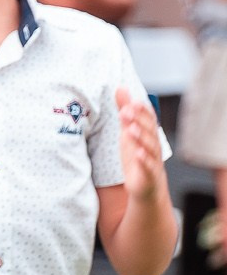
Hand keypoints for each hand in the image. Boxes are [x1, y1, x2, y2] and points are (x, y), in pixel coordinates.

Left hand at [116, 87, 165, 204]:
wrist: (147, 187)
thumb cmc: (138, 155)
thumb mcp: (128, 132)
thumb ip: (125, 111)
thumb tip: (121, 87)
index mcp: (148, 134)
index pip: (149, 119)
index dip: (141, 110)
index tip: (132, 102)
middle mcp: (153, 145)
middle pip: (149, 131)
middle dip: (139, 120)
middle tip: (127, 111)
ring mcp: (152, 160)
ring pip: (150, 147)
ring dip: (141, 138)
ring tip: (131, 130)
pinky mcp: (148, 175)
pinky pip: (148, 167)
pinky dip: (144, 160)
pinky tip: (138, 154)